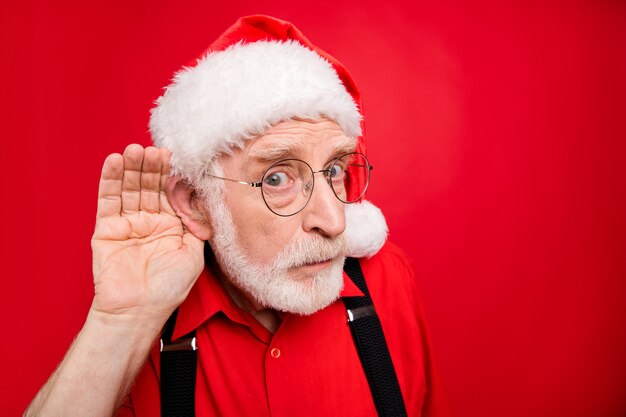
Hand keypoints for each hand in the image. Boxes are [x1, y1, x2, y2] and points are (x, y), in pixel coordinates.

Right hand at [91, 144, 204, 323]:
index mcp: (170, 226)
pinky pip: (108, 200)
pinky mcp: (107, 228)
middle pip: (150, 187)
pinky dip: (110, 180)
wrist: (139, 311)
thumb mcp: (193, 253)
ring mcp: (127, 223)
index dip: (172, 176)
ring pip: (129, 189)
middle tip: (155, 149)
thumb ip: (197, 223)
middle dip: (152, 168)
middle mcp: (149, 221)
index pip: (171, 193)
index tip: (176, 157)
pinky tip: (114, 162)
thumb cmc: (169, 288)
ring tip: (135, 150)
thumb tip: (204, 197)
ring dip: (132, 168)